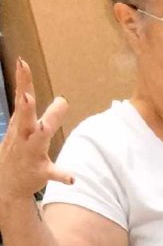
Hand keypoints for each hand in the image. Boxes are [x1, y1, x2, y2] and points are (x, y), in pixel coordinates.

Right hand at [0, 58, 72, 204]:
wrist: (7, 184)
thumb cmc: (18, 150)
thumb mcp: (22, 127)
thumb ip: (39, 112)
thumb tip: (63, 99)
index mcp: (21, 123)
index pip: (21, 98)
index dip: (22, 80)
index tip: (21, 62)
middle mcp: (24, 135)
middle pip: (25, 116)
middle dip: (25, 105)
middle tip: (26, 94)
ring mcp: (31, 152)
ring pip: (38, 139)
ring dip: (42, 132)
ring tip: (45, 126)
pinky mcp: (40, 171)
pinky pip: (52, 173)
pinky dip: (62, 175)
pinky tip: (72, 178)